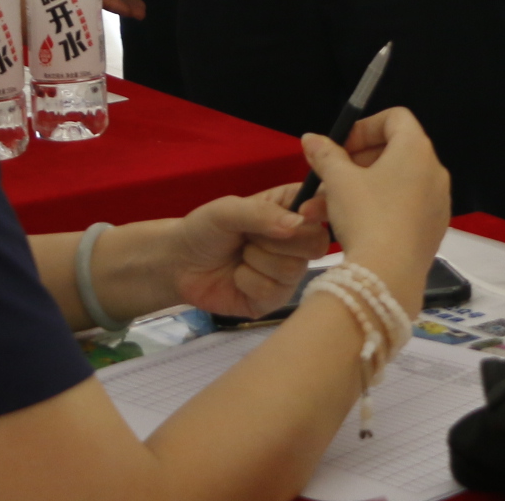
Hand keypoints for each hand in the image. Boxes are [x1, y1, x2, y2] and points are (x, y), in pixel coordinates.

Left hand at [166, 187, 328, 318]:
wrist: (179, 265)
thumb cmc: (205, 228)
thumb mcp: (227, 210)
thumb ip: (261, 214)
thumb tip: (298, 224)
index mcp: (291, 209)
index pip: (325, 205)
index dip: (323, 209)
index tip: (305, 212)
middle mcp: (297, 240)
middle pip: (318, 242)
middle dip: (279, 240)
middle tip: (251, 237)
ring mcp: (288, 273)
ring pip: (294, 269)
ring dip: (257, 260)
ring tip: (240, 255)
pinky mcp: (275, 299)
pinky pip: (275, 291)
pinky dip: (248, 281)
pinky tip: (237, 276)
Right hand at [300, 108, 449, 311]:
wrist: (390, 276)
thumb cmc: (366, 217)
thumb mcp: (338, 181)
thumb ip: (325, 155)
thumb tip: (311, 139)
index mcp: (416, 150)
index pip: (395, 118)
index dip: (364, 127)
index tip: (341, 147)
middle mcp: (434, 172)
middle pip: (394, 151)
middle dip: (356, 161)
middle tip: (331, 176)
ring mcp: (437, 202)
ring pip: (394, 184)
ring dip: (359, 188)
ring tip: (323, 207)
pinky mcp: (433, 229)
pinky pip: (404, 207)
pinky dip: (378, 207)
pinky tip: (348, 225)